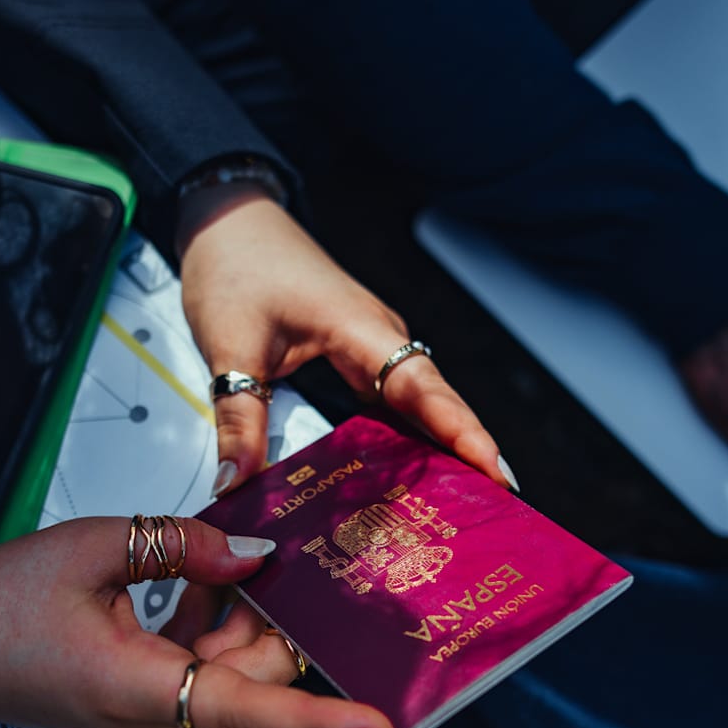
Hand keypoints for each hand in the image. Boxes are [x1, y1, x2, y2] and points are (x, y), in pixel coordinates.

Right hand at [0, 515, 394, 727]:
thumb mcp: (90, 548)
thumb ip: (180, 545)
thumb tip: (252, 552)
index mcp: (139, 688)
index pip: (249, 712)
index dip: (319, 722)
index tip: (381, 727)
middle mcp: (151, 719)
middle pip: (251, 677)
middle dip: (278, 621)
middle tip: (302, 554)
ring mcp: (145, 717)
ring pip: (229, 670)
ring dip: (242, 617)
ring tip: (243, 555)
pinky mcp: (138, 702)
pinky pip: (199, 665)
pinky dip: (211, 622)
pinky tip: (206, 575)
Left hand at [176, 183, 513, 495]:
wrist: (229, 221)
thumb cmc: (236, 267)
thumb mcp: (230, 347)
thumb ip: (238, 419)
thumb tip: (236, 484)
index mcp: (362, 328)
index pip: (424, 388)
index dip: (461, 432)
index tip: (494, 471)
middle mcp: (380, 337)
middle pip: (438, 401)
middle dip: (469, 451)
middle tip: (498, 506)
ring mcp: (373, 344)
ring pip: (420, 403)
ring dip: (442, 448)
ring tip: (463, 506)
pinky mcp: (358, 352)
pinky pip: (394, 401)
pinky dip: (408, 436)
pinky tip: (407, 476)